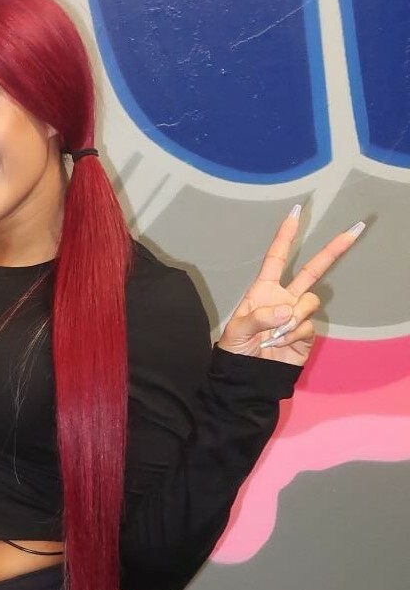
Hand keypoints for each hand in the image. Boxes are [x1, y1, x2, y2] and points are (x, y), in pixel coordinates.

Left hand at [217, 206, 365, 366]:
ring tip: (274, 335)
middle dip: (332, 251)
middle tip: (354, 231)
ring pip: (310, 302)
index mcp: (264, 290)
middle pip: (312, 270)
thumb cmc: (236, 350)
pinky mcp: (305, 334)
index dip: (286, 235)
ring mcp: (297, 315)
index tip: (296, 212)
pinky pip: (307, 327)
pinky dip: (293, 336)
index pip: (277, 257)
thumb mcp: (237, 330)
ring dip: (293, 318)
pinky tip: (279, 345)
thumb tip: (287, 311)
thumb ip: (259, 317)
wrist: (247, 377)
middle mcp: (284, 298)